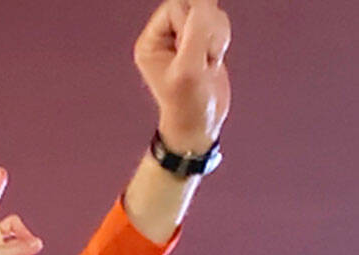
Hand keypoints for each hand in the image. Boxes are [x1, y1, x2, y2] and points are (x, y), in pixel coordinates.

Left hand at [134, 0, 230, 152]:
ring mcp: (184, 38)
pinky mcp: (202, 41)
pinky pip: (218, 23)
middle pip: (194, 5)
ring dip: (216, 35)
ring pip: (209, 12)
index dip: (192, 20)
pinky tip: (213, 60)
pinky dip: (222, 38)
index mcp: (151, 42)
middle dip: (207, 27)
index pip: (175, 6)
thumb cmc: (187, 104)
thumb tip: (203, 3)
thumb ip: (196, 33)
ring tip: (208, 61)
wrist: (199, 124)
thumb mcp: (190, 69)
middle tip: (205, 54)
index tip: (196, 46)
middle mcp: (164, 37)